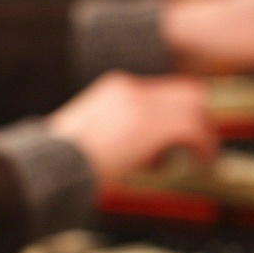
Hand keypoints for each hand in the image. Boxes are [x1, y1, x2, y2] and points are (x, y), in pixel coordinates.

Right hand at [46, 70, 215, 183]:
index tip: (190, 134)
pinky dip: (204, 146)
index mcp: (118, 87)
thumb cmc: (65, 160)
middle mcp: (131, 89)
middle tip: (204, 146)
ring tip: (204, 158)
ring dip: (205, 134)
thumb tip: (153, 152)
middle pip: (189, 92)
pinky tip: (202, 163)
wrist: (48, 165)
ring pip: (195, 108)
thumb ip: (124, 131)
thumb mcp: (96, 133)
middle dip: (200, 118)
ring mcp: (140, 105)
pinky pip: (193, 129)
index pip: (168, 89)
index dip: (185, 110)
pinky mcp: (148, 126)